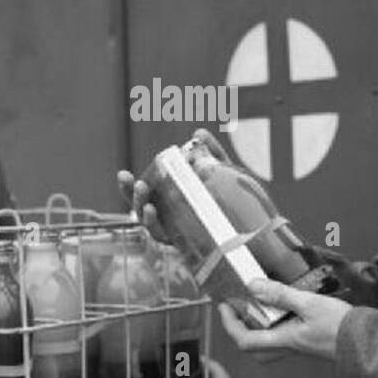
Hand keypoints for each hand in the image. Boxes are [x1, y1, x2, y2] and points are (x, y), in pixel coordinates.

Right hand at [116, 129, 238, 243]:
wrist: (255, 231)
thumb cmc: (233, 200)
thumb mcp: (224, 174)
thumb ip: (212, 153)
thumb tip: (199, 132)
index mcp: (169, 201)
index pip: (144, 195)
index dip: (128, 187)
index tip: (121, 174)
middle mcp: (169, 218)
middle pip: (142, 210)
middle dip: (134, 198)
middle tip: (139, 185)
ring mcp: (176, 233)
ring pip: (151, 226)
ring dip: (145, 215)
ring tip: (149, 205)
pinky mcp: (185, 245)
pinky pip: (167, 239)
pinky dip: (158, 229)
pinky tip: (158, 217)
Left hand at [217, 278, 350, 361]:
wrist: (366, 343)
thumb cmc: (340, 327)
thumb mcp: (309, 304)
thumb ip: (281, 294)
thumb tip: (253, 286)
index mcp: (284, 340)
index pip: (245, 340)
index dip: (229, 325)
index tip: (223, 307)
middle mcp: (288, 347)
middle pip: (254, 349)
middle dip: (240, 331)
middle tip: (236, 310)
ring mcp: (299, 346)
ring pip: (268, 345)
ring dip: (257, 328)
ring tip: (256, 305)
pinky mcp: (309, 342)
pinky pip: (284, 337)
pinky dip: (275, 325)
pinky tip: (282, 308)